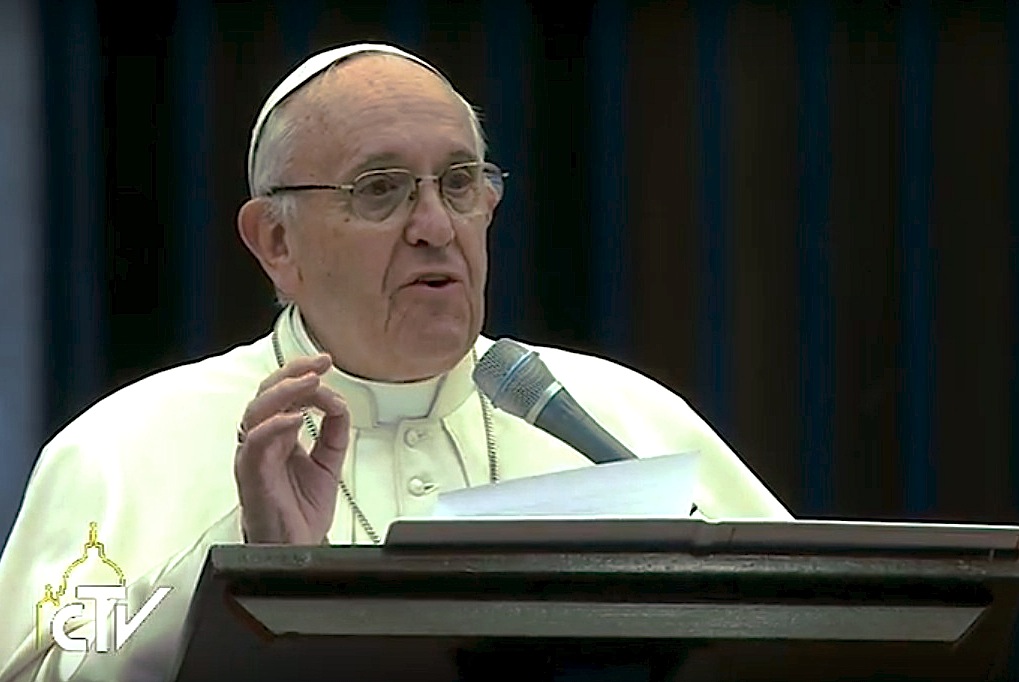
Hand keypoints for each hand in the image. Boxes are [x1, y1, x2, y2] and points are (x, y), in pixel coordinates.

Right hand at [234, 353, 349, 543]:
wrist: (297, 549)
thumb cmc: (300, 511)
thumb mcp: (328, 462)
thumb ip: (334, 432)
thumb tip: (340, 404)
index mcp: (279, 435)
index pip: (284, 392)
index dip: (303, 373)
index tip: (327, 363)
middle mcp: (263, 440)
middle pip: (267, 392)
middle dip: (293, 371)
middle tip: (320, 363)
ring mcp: (255, 455)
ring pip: (257, 410)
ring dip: (285, 392)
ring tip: (311, 382)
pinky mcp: (252, 474)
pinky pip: (254, 443)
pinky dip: (274, 426)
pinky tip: (294, 419)